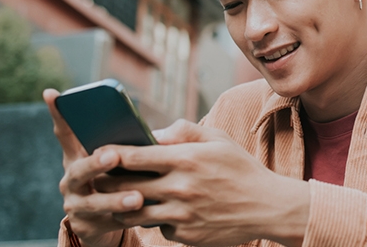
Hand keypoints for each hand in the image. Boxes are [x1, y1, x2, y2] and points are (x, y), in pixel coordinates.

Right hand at [44, 89, 137, 246]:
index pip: (65, 133)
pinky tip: (142, 215)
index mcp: (78, 158)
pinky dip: (125, 219)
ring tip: (137, 197)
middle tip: (113, 156)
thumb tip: (159, 133)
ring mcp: (77, 205)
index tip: (52, 93)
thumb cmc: (123, 180)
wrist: (110, 222)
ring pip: (94, 202)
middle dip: (95, 163)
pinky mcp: (87, 227)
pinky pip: (107, 224)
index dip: (58, 115)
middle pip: (78, 170)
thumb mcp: (123, 161)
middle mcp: (72, 180)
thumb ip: (132, 145)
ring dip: (115, 199)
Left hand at [96, 120, 310, 246]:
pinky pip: (159, 229)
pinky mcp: (186, 236)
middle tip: (102, 179)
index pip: (133, 157)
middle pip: (125, 188)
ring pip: (134, 213)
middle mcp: (180, 189)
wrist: (268, 207)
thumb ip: (184, 131)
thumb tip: (153, 134)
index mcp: (186, 160)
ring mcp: (182, 216)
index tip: (98, 153)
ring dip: (125, 206)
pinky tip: (166, 213)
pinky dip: (158, 221)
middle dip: (108, 183)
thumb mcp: (218, 139)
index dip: (109, 154)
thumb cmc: (241, 169)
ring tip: (124, 198)